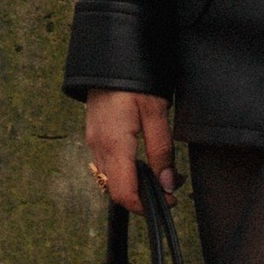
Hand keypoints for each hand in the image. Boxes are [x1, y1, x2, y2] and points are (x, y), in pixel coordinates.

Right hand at [85, 90, 176, 209]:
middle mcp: (98, 148)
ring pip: (110, 179)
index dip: (146, 205)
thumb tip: (167, 184)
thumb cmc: (134, 80)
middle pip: (116, 190)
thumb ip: (162, 152)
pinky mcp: (94, 135)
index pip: (124, 193)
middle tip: (170, 186)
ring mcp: (93, 142)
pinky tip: (143, 161)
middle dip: (143, 196)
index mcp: (114, 145)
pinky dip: (125, 171)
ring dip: (134, 184)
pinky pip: (107, 164)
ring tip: (161, 172)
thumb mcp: (156, 114)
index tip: (168, 201)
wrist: (111, 57)